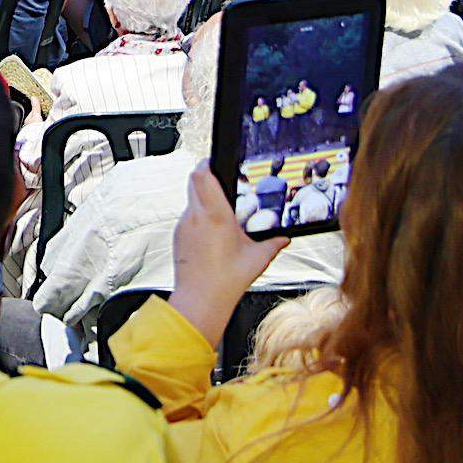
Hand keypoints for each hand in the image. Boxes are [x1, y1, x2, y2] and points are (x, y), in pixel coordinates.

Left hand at [168, 165, 287, 333]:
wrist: (200, 301)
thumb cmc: (226, 281)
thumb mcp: (257, 259)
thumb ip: (273, 244)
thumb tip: (284, 238)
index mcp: (215, 216)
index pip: (202, 175)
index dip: (208, 163)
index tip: (217, 161)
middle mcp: (195, 217)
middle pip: (193, 181)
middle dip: (205, 175)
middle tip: (221, 180)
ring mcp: (183, 226)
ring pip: (190, 199)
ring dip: (203, 198)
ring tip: (222, 213)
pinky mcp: (178, 236)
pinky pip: (187, 217)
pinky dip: (198, 216)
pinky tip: (213, 231)